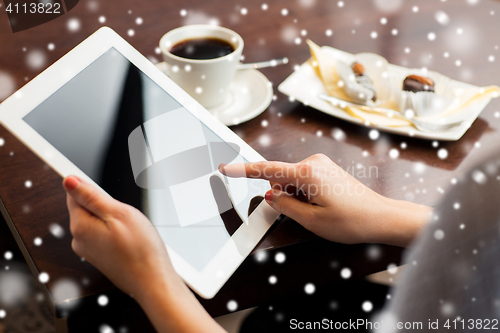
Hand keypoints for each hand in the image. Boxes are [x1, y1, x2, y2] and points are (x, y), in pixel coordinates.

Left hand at [63, 176, 181, 297]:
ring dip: (114, 219)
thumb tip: (69, 180)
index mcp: (80, 226)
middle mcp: (80, 240)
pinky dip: (117, 233)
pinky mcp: (100, 257)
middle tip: (126, 215)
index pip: (74, 195)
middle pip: (87, 208)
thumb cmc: (140, 250)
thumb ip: (91, 196)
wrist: (152, 281)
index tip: (109, 195)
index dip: (94, 189)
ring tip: (131, 229)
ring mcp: (89, 251)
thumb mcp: (118, 213)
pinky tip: (130, 240)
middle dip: (107, 206)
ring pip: (98, 222)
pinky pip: (104, 235)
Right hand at [220, 154, 430, 246]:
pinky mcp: (326, 170)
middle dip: (283, 197)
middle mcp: (313, 163)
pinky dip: (304, 194)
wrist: (381, 218)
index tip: (225, 167)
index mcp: (307, 172)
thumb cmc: (352, 220)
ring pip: (292, 182)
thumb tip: (270, 195)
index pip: (266, 169)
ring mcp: (321, 165)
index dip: (243, 170)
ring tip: (320, 211)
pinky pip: (303, 181)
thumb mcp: (311, 220)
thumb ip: (284, 205)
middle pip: (280, 178)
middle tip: (306, 213)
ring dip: (296, 197)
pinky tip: (323, 205)